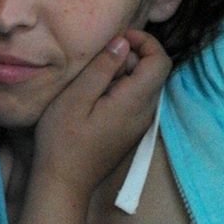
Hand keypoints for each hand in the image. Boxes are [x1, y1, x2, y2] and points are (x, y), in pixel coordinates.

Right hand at [33, 29, 170, 198]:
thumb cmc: (62, 139)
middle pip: (154, 72)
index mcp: (134, 102)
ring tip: (92, 79)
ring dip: (124, 73)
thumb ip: (102, 68)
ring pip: (145, 86)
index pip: (160, 61)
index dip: (144, 42)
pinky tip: (95, 97)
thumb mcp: (76, 97)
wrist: (63, 183)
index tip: (116, 40)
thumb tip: (123, 43)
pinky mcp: (130, 132)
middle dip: (131, 56)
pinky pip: (136, 101)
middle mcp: (145, 113)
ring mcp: (140, 125)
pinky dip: (121, 89)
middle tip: (97, 61)